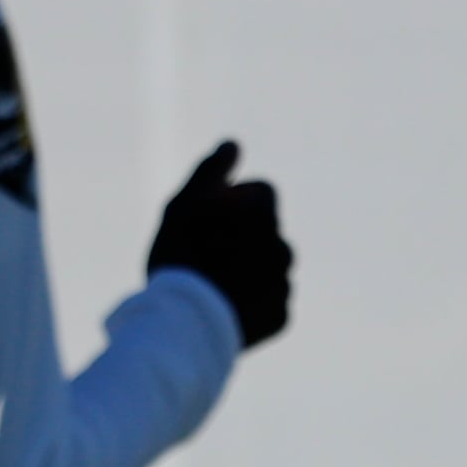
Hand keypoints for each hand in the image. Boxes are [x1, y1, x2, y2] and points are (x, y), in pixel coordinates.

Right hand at [144, 137, 290, 343]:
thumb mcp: (185, 204)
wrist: (186, 322)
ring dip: (250, 270)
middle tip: (207, 255)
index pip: (262, 192)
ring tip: (215, 284)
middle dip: (243, 237)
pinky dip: (252, 303)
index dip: (233, 201)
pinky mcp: (280, 317)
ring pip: (270, 268)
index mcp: (265, 214)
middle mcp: (283, 246)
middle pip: (266, 231)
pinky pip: (269, 303)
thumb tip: (233, 144)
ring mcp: (284, 284)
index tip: (209, 219)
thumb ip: (212, 170)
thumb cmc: (181, 255)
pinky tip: (225, 307)